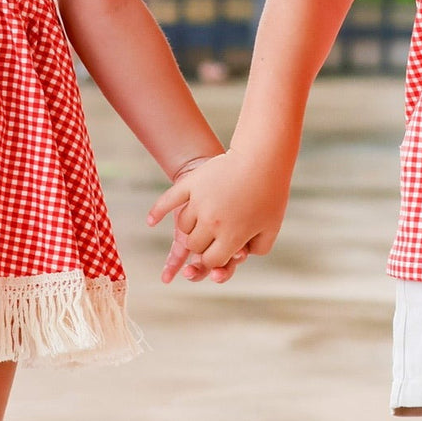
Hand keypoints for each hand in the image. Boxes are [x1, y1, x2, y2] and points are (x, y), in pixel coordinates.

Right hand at [148, 149, 288, 278]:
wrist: (262, 158)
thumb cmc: (270, 194)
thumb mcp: (271, 228)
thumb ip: (257, 250)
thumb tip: (239, 258)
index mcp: (232, 237)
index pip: (212, 262)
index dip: (215, 262)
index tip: (220, 254)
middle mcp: (212, 223)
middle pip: (195, 246)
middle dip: (203, 246)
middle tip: (212, 236)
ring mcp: (199, 203)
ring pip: (183, 227)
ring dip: (190, 228)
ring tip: (202, 219)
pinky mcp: (191, 184)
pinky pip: (168, 201)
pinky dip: (157, 212)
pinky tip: (151, 222)